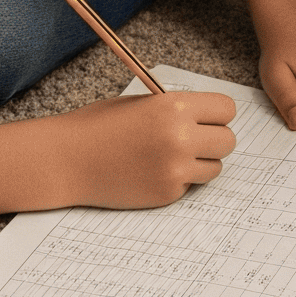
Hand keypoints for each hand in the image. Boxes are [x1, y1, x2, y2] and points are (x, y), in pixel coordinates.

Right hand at [52, 90, 236, 208]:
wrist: (67, 160)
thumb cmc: (102, 126)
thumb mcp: (145, 103)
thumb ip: (179, 109)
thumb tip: (210, 117)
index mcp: (175, 107)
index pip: (227, 109)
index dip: (217, 114)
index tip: (208, 119)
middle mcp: (180, 137)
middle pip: (228, 140)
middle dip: (214, 139)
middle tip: (194, 140)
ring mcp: (174, 169)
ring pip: (215, 166)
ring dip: (201, 163)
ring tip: (174, 157)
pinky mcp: (166, 193)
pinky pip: (190, 185)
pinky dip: (179, 181)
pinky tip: (153, 173)